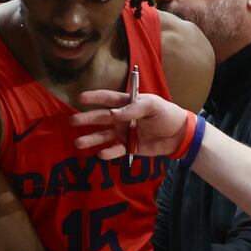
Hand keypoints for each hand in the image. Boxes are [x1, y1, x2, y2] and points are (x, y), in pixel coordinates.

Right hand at [71, 90, 190, 161]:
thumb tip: (113, 114)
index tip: (80, 97)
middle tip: (72, 121)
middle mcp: (121, 118)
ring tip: (78, 142)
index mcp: (127, 104)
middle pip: (100, 118)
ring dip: (91, 139)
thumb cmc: (166, 114)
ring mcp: (124, 133)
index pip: (108, 99)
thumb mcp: (152, 105)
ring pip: (103, 136)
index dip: (94, 97)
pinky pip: (116, 150)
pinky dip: (108, 153)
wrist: (179, 134)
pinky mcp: (129, 147)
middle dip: (86, 119)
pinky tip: (101, 154)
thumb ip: (133, 109)